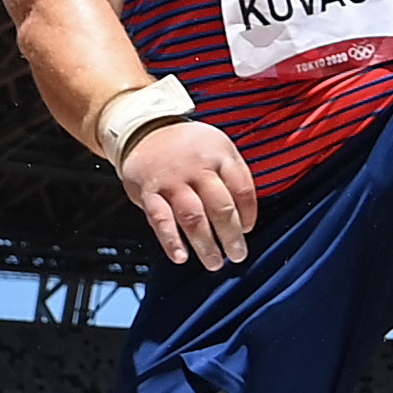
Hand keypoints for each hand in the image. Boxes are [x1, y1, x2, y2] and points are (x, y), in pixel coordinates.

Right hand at [121, 119, 258, 269]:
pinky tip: (181, 257)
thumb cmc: (187, 147)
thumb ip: (232, 177)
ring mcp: (172, 180)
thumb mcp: (216, 147)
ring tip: (214, 263)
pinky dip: (171, 241)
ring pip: (193, 216)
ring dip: (205, 244)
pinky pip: (161, 219)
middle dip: (231, 236)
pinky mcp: (148, 192)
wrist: (144, 129)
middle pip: (221, 206)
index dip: (249, 214)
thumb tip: (245, 219)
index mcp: (219, 154)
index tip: (248, 230)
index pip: (242, 189)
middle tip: (237, 255)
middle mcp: (197, 166)